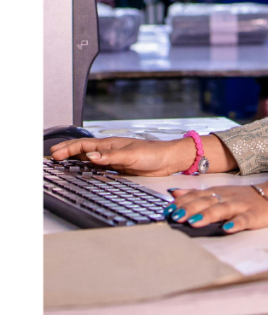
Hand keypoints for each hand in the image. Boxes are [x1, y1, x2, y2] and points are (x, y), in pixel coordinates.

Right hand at [50, 136, 194, 175]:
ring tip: (62, 162)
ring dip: (75, 159)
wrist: (168, 159)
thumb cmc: (154, 153)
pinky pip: (98, 166)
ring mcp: (113, 158)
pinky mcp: (118, 167)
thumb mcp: (131, 155)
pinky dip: (87, 167)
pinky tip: (82, 170)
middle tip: (53, 156)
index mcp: (111, 144)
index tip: (55, 153)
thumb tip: (91, 156)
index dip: (69, 148)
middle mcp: (110, 150)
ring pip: (89, 157)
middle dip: (67, 151)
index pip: (84, 144)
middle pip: (84, 149)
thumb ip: (111, 156)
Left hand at [165, 184, 267, 232]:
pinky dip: (236, 224)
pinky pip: (244, 219)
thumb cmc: (245, 197)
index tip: (166, 211)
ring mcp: (240, 206)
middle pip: (205, 202)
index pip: (196, 196)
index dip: (181, 203)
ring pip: (222, 210)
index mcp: (217, 193)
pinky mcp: (253, 216)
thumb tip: (174, 194)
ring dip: (207, 215)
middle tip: (174, 217)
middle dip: (189, 209)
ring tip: (194, 223)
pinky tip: (228, 228)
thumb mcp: (219, 192)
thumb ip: (196, 194)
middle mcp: (226, 197)